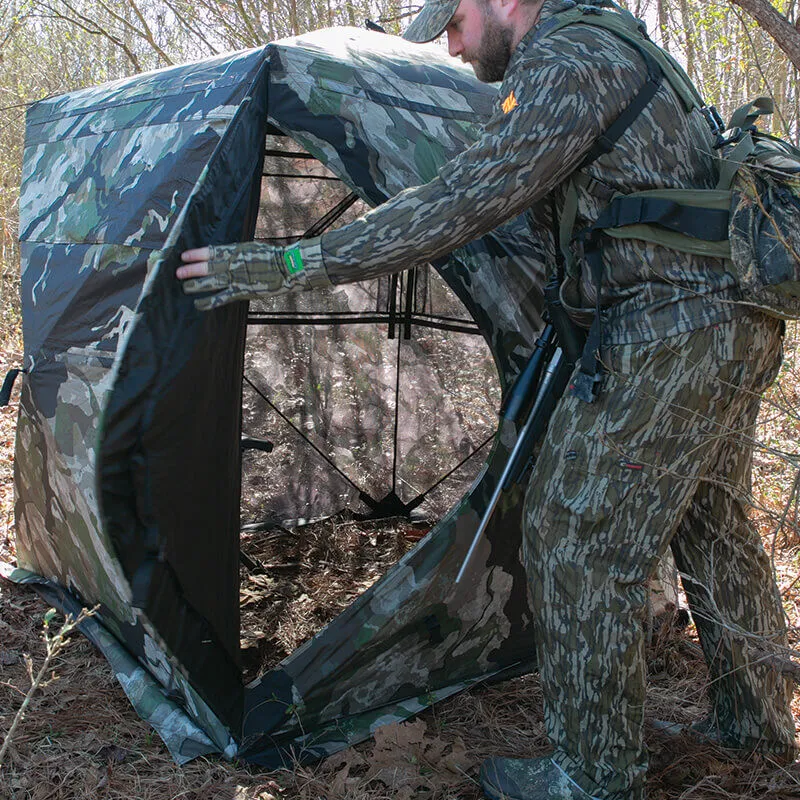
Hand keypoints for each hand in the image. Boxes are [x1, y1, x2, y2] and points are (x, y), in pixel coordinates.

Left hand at [176, 240, 330, 309]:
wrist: (287, 268)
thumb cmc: (272, 257)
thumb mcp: (251, 248)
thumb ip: (236, 252)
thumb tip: (224, 254)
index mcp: (235, 250)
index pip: (210, 251)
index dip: (195, 254)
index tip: (183, 256)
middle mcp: (232, 263)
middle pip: (206, 267)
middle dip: (190, 270)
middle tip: (178, 273)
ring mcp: (236, 278)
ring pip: (210, 282)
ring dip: (195, 285)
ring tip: (185, 288)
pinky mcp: (241, 291)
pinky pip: (221, 298)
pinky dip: (208, 302)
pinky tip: (198, 304)